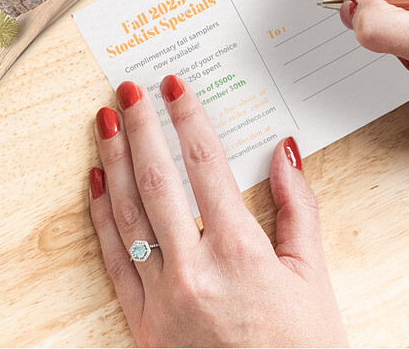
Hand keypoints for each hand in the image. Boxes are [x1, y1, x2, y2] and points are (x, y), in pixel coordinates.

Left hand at [88, 75, 347, 346]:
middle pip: (157, 179)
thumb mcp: (313, 279)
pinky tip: (95, 183)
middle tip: (128, 90)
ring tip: (104, 122)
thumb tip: (284, 152)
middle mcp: (193, 270)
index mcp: (240, 253)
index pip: (205, 165)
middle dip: (140, 127)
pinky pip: (111, 257)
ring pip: (126, 213)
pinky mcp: (141, 321)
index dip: (187, 119)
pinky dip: (100, 216)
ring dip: (112, 161)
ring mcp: (161, 296)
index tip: (173, 87)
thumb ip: (298, 210)